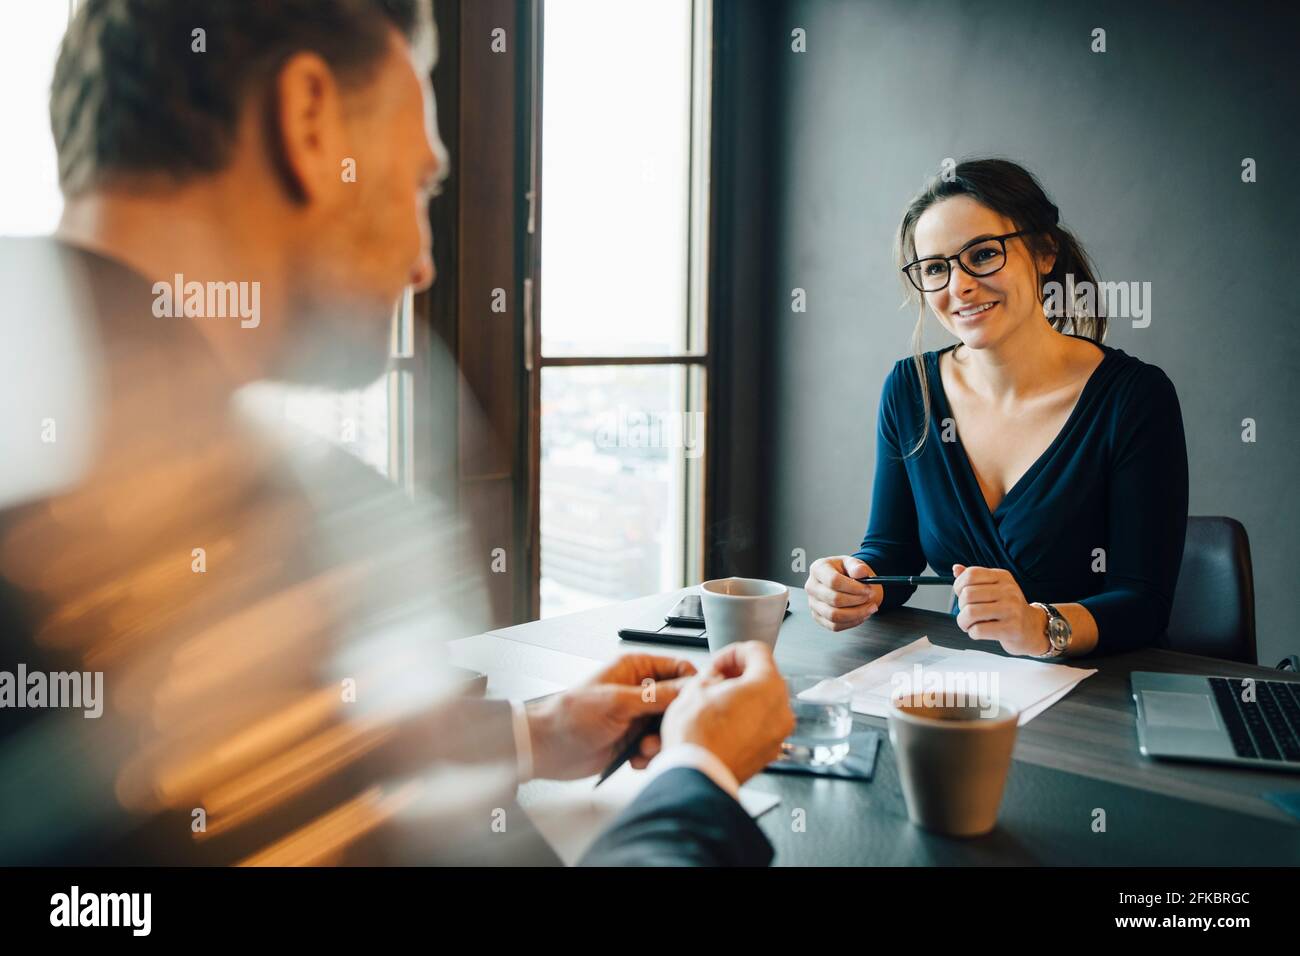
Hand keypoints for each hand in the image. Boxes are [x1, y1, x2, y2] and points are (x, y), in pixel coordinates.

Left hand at [525, 654, 695, 779]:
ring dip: (660, 741)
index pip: (679, 668)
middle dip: (674, 721)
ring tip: (642, 749)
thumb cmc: (570, 715)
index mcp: (636, 669)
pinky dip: (649, 756)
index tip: (694, 704)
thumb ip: (655, 696)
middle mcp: (640, 690)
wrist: (548, 747)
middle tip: (662, 733)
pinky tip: (634, 759)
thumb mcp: (617, 702)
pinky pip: (656, 746)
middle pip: (678, 701)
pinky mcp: (634, 739)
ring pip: (669, 727)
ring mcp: (637, 715)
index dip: (691, 685)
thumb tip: (688, 689)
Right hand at [659, 641, 794, 784]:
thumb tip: (715, 678)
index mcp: (768, 686)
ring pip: (763, 704)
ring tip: (715, 704)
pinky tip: (721, 724)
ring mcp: (777, 735)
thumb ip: (712, 675)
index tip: (718, 662)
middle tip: (715, 681)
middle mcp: (781, 710)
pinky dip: (745, 720)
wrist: (696, 776)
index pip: (757, 651)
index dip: (732, 652)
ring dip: (742, 698)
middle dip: (738, 676)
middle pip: (764, 678)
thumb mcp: (695, 689)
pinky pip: (760, 727)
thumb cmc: (696, 737)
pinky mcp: (768, 753)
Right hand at [806, 555, 882, 631]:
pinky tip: (861, 614)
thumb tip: (860, 572)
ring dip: (857, 614)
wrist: (843, 581)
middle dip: (857, 600)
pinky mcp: (818, 617)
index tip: (867, 589)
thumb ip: (856, 566)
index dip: (853, 587)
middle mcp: (812, 587)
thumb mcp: (852, 563)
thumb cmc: (845, 572)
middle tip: (870, 597)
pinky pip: (835, 626)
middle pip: (834, 600)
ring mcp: (813, 604)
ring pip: (834, 616)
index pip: (834, 581)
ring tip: (869, 607)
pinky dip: (852, 622)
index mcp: (818, 569)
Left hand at [951, 563, 1048, 656]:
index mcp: (1003, 577)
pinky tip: (979, 632)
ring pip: (970, 612)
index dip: (958, 586)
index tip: (962, 596)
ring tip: (969, 625)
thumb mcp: (995, 589)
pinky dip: (972, 633)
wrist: (1033, 629)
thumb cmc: (1009, 609)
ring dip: (963, 622)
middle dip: (961, 607)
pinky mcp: (1011, 629)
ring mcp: (1012, 609)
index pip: (971, 574)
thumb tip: (956, 568)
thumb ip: (975, 579)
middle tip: (967, 615)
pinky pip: (978, 630)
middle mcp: (1009, 590)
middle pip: (967, 594)